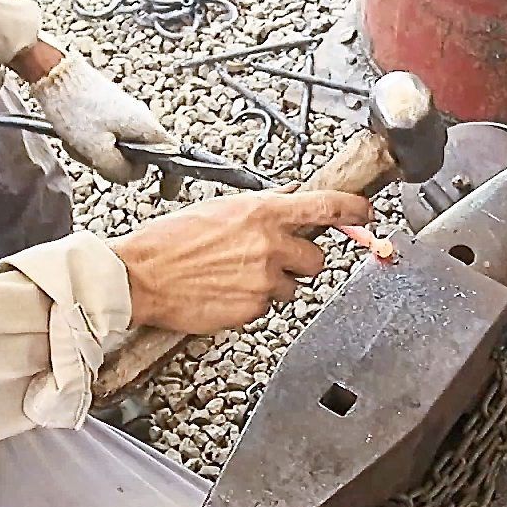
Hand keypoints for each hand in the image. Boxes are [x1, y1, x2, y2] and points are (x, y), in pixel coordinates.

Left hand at [25, 46, 174, 182]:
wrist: (55, 73)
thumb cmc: (75, 109)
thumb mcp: (96, 151)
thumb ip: (120, 171)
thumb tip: (132, 176)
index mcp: (146, 127)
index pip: (172, 155)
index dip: (171, 178)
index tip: (166, 193)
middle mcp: (141, 119)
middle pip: (140, 157)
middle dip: (116, 165)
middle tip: (93, 158)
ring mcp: (126, 114)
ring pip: (120, 148)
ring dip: (98, 153)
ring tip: (78, 143)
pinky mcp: (110, 111)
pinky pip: (107, 137)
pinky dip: (92, 142)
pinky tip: (74, 134)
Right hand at [108, 189, 372, 333]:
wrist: (140, 276)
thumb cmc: (170, 241)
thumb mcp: (220, 208)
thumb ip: (262, 207)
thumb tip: (291, 198)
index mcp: (262, 212)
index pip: (326, 207)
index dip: (353, 209)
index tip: (366, 212)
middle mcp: (269, 244)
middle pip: (316, 258)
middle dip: (299, 261)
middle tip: (270, 259)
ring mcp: (263, 279)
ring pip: (293, 286)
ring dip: (274, 283)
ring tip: (237, 276)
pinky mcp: (253, 309)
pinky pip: (268, 306)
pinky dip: (253, 302)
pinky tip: (226, 292)